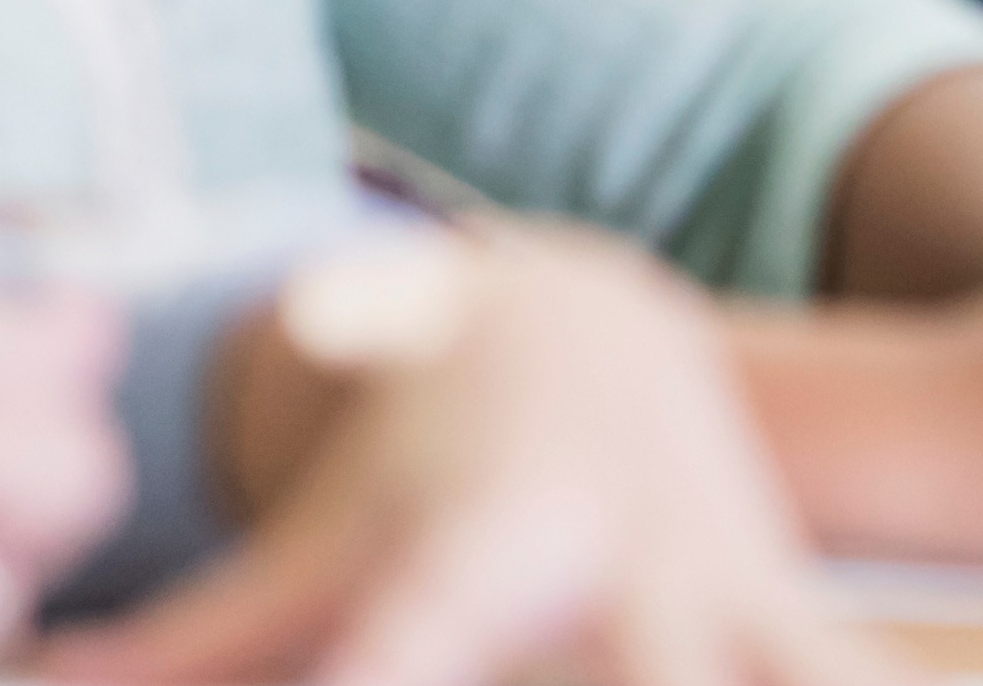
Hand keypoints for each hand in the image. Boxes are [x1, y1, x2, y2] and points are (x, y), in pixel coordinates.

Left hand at [56, 225, 893, 685]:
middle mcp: (612, 583)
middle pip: (643, 684)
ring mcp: (721, 602)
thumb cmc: (412, 462)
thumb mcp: (304, 543)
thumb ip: (184, 645)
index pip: (407, 649)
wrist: (583, 332)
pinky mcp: (798, 625)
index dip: (385, 682)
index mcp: (470, 557)